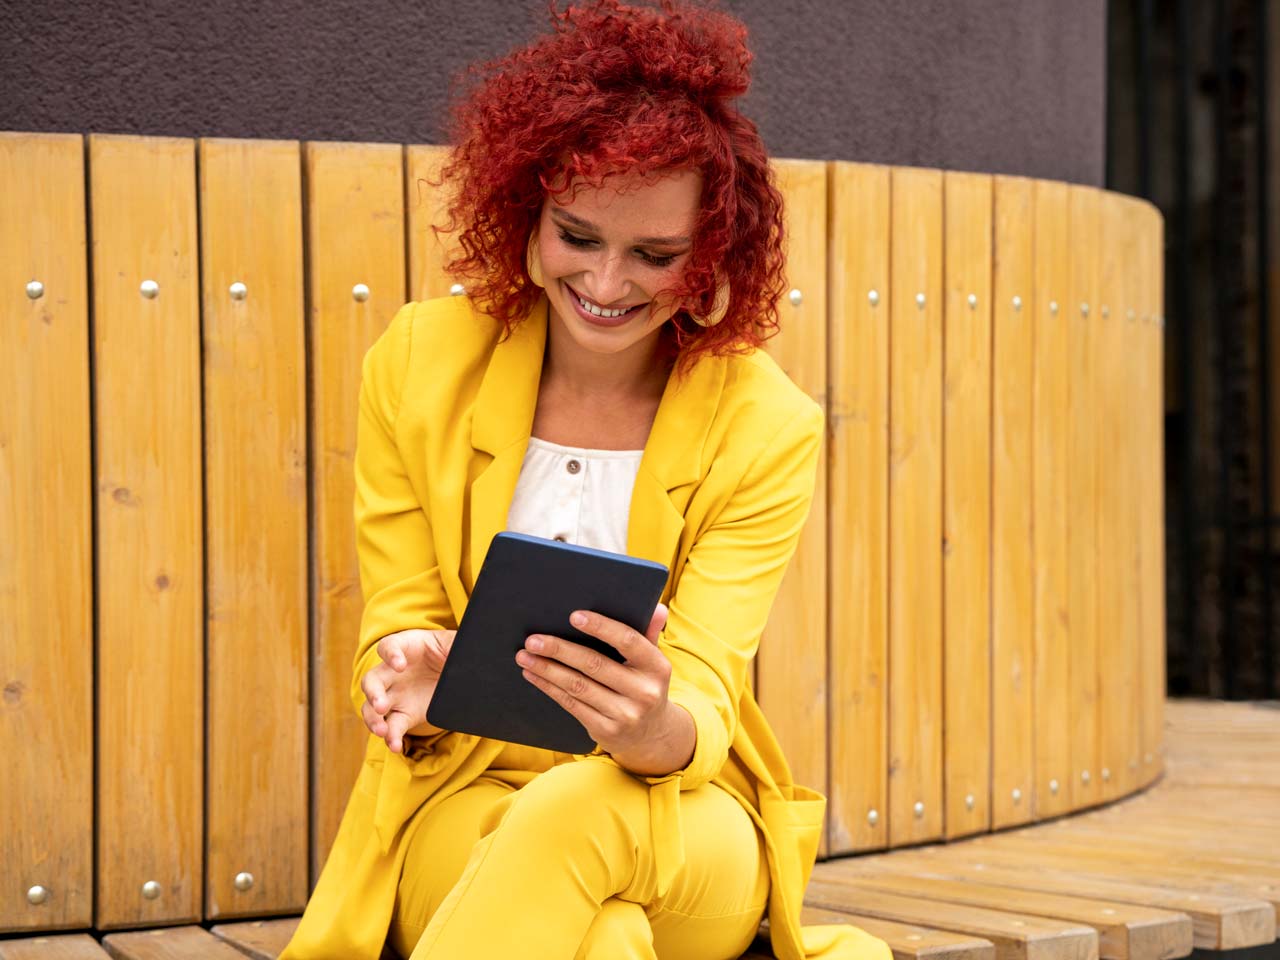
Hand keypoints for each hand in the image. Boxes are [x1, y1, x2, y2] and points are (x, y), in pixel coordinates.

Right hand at [360, 628, 453, 754]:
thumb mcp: (454, 645)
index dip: (390, 655)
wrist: (453, 673)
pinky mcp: (403, 714)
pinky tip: (395, 746)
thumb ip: (456, 645)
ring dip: (373, 720)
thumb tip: (468, 650)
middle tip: (381, 705)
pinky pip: (392, 727)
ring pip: (372, 707)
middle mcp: (392, 672)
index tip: (400, 665)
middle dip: (373, 693)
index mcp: (405, 648)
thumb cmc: (449, 651)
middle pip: (371, 680)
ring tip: (382, 731)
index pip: (388, 647)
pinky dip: (391, 738)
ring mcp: (395, 694)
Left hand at [516, 603, 695, 775]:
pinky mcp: (606, 731)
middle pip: (595, 664)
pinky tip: (534, 675)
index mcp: (657, 667)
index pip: (628, 641)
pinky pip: (571, 704)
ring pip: (578, 686)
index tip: (574, 616)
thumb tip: (657, 608)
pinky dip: (549, 687)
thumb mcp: (652, 661)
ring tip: (525, 655)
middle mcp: (644, 692)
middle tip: (533, 639)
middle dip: (560, 650)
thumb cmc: (644, 685)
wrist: (651, 734)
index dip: (601, 627)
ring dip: (547, 669)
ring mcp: (625, 714)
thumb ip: (649, 633)